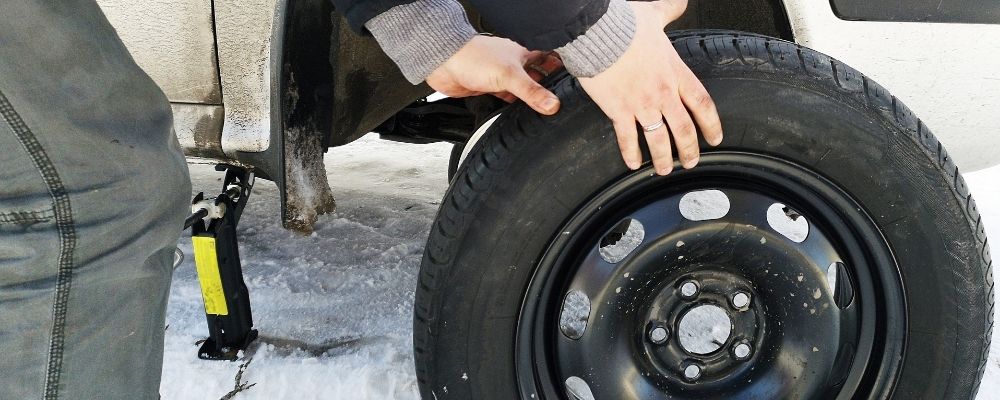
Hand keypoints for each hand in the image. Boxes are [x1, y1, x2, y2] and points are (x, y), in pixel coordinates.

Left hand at [428, 35, 561, 114]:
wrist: (444, 64)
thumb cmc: (473, 58)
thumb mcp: (509, 75)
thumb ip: (531, 91)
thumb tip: (553, 105)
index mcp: (525, 51)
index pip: (551, 57)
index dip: (564, 66)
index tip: (579, 79)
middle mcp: (516, 63)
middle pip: (540, 74)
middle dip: (550, 86)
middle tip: (566, 98)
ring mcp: (504, 76)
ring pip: (525, 88)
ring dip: (533, 97)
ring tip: (549, 110)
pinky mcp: (492, 88)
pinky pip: (510, 98)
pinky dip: (516, 105)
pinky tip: (522, 114)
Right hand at [578, 0, 722, 174]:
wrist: (599, 32)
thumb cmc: (625, 24)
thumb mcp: (654, 15)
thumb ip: (669, 11)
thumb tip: (679, 3)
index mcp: (674, 72)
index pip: (701, 103)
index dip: (711, 124)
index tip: (715, 137)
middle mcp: (662, 92)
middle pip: (684, 129)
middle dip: (689, 149)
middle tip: (690, 162)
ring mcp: (641, 104)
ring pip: (659, 140)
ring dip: (663, 158)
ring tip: (664, 170)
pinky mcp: (618, 110)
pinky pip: (627, 138)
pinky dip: (631, 153)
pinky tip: (633, 164)